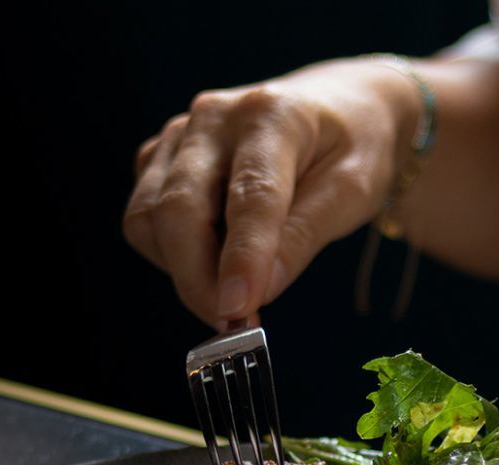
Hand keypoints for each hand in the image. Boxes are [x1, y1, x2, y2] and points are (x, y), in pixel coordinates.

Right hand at [123, 60, 420, 327]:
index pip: (250, 195)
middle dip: (198, 278)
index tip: (239, 308)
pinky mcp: (160, 157)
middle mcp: (214, 117)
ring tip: (231, 290)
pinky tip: (214, 258)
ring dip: (182, 269)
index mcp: (272, 115)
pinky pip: (144, 218)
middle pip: (180, 208)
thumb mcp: (354, 189)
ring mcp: (180, 135)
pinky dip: (171, 253)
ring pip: (149, 217)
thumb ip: (306, 234)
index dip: (242, 257)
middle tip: (232, 323)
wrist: (340, 108)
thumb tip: (262, 290)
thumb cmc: (353, 147)